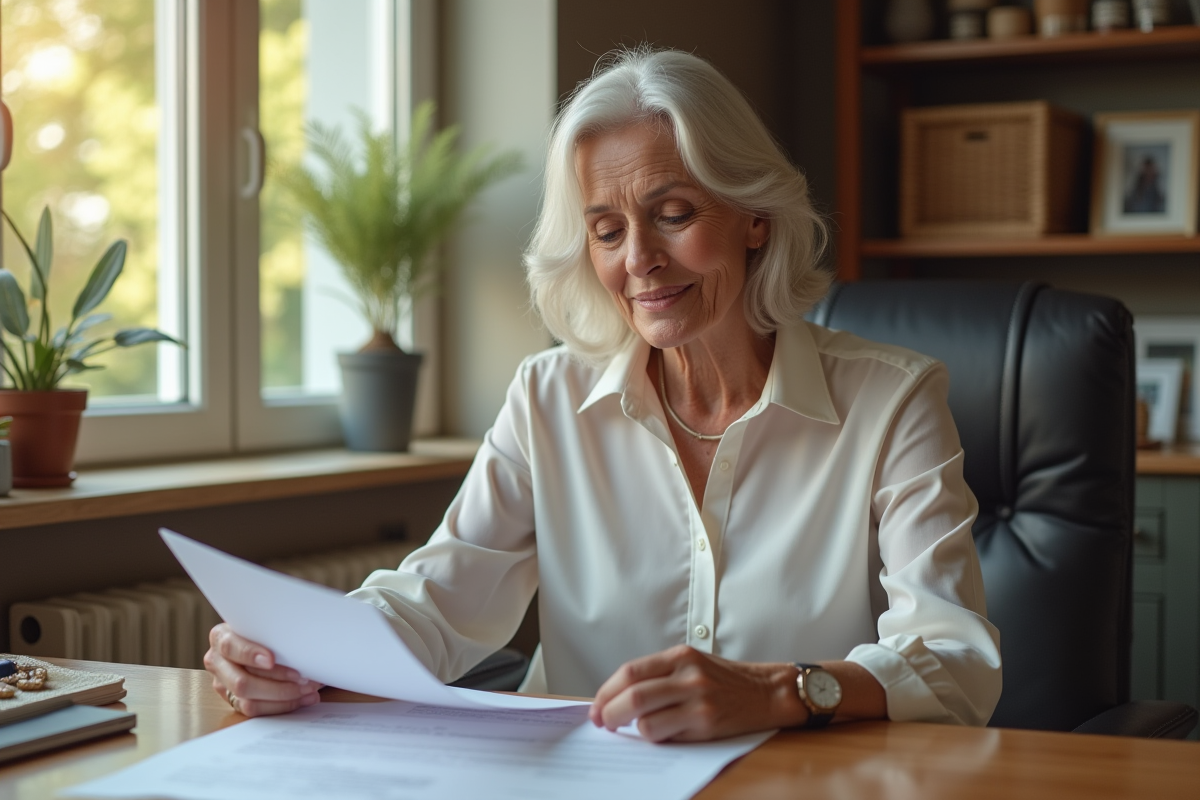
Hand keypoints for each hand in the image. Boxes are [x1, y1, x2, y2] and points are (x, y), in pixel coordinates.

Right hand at [204, 623, 322, 716]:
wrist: (252, 639)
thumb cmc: (262, 629)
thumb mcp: (261, 624)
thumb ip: (270, 631)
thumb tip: (298, 643)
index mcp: (220, 637)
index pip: (231, 647)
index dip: (251, 654)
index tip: (271, 660)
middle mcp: (216, 661)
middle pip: (241, 682)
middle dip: (277, 684)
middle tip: (302, 679)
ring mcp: (223, 684)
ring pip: (249, 701)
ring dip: (283, 697)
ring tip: (308, 690)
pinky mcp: (233, 700)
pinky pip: (256, 711)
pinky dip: (282, 706)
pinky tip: (302, 698)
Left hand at [588, 645, 804, 741]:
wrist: (767, 692)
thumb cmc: (726, 680)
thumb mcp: (693, 664)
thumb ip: (659, 675)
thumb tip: (618, 696)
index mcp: (680, 656)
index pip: (630, 672)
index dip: (606, 691)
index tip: (597, 706)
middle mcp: (687, 675)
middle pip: (632, 695)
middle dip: (609, 712)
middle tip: (602, 722)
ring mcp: (697, 700)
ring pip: (645, 719)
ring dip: (631, 728)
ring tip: (631, 729)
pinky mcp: (706, 723)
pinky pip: (665, 734)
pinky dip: (655, 736)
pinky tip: (660, 733)